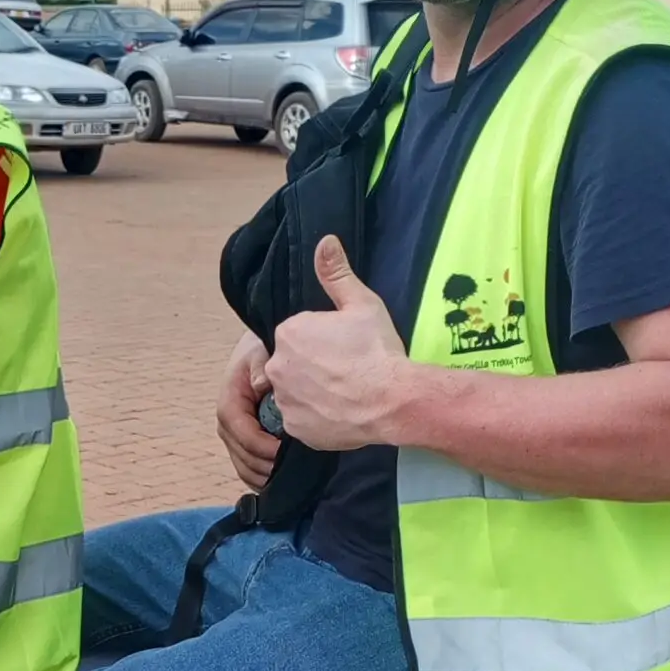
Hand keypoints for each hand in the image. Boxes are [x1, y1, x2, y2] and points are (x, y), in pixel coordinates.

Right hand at [216, 333, 279, 490]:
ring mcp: (235, 435)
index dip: (260, 444)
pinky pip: (250, 467)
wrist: (265, 353)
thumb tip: (260, 384)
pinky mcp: (245, 443)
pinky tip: (283, 477)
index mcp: (229, 400)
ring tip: (289, 475)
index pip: (240, 430)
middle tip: (292, 468)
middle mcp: (227, 421)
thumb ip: (261, 365)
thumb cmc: (264, 352)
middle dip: (265, 465)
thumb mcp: (262, 351)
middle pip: (241, 454)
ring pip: (244, 466)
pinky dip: (264, 476)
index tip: (284, 449)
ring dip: (264, 475)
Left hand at [264, 236, 412, 451]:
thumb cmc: (377, 350)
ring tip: (344, 393)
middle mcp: (278, 366)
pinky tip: (339, 412)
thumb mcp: (362, 304)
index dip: (323, 340)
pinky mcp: (295, 428)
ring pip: (295, 392)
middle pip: (293, 363)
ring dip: (313, 392)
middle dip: (314, 366)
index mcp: (289, 332)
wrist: (392, 400)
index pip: (299, 334)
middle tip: (346, 370)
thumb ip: (337, 274)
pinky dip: (317, 417)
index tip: (344, 348)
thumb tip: (325, 242)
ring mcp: (285, 400)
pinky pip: (302, 419)